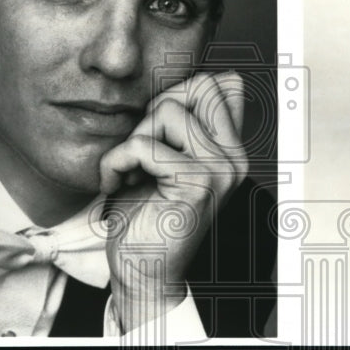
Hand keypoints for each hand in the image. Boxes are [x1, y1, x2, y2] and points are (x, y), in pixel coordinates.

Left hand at [98, 71, 246, 332]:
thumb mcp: (166, 159)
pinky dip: (116, 162)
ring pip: (167, 110)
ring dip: (133, 138)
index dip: (179, 91)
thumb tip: (187, 78)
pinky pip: (142, 146)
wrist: (143, 271)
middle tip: (140, 149)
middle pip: (199, 85)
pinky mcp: (195, 185)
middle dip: (157, 108)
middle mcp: (233, 158)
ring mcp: (219, 170)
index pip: (222, 83)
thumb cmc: (147, 216)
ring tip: (128, 170)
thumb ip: (181, 124)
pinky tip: (116, 185)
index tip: (157, 131)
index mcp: (231, 149)